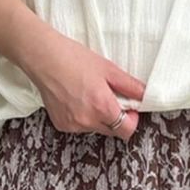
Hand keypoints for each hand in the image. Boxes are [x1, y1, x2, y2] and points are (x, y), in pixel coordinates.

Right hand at [27, 32, 146, 138]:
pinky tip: (75, 99)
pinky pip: (79, 126)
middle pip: (112, 131)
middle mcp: (87, 121)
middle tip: (110, 98)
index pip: (127, 130)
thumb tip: (146, 95)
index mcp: (102, 107)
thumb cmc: (74, 59)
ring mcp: (73, 125)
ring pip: (95, 128)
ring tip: (89, 94)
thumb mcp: (108, 69)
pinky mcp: (61, 124)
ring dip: (98, 117)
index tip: (130, 108)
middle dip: (116, 118)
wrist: (43, 58)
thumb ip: (130, 86)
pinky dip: (82, 116)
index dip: (132, 120)